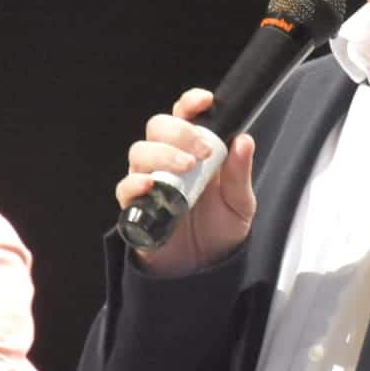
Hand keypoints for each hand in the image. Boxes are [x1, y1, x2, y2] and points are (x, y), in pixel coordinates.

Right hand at [116, 88, 256, 276]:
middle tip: (201, 150)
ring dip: (162, 154)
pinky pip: (125, 188)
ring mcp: (150, 181)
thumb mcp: (240, 202)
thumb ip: (241, 172)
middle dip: (177, 130)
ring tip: (186, 168)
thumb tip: (244, 139)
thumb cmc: (220, 229)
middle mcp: (168, 161)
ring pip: (139, 151)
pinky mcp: (136, 207)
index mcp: (194, 151)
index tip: (204, 101)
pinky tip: (151, 185)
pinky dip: (134, 183)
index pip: (185, 115)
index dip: (190, 103)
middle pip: (157, 126)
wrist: (206, 269)